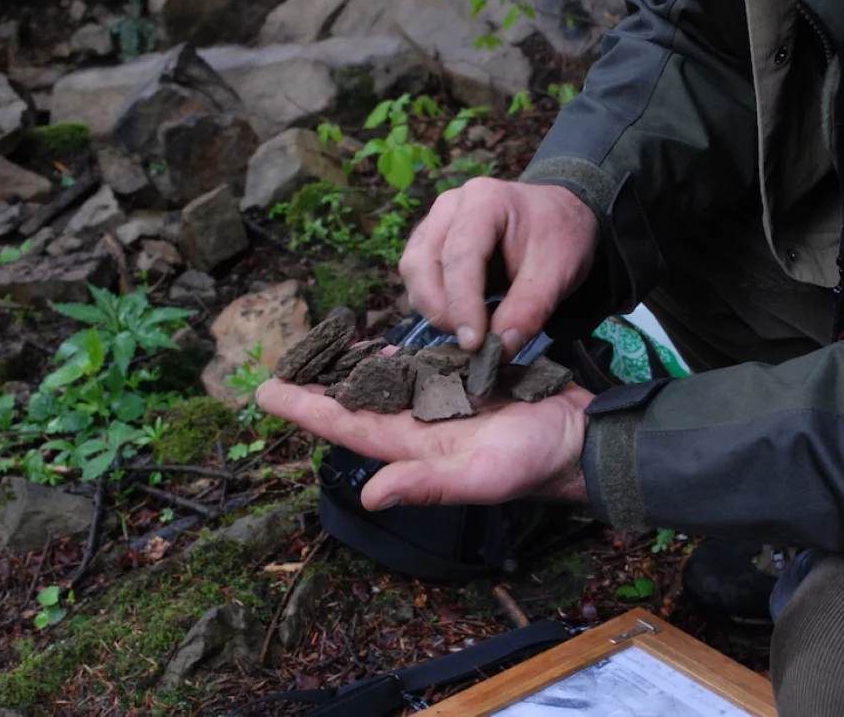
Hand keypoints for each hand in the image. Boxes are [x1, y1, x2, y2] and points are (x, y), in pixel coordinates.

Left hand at [255, 378, 594, 510]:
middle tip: (282, 363)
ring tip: (320, 350)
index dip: (306, 410)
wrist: (577, 436)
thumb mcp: (481, 477)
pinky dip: (394, 357)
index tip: (265, 392)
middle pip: (356, 401)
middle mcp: (418, 424)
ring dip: (350, 368)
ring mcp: (439, 404)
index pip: (347, 427)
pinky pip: (418, 368)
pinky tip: (377, 347)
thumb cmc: (533, 460)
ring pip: (383, 382)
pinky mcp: (462, 384)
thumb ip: (428, 485)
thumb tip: (370, 496)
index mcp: (413, 445)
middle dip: (318, 385)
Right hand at [399, 178, 597, 357]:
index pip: (460, 255)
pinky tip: (464, 317)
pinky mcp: (430, 242)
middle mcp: (450, 206)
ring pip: (413, 271)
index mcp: (485, 200)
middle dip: (441, 309)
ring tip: (471, 330)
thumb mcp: (559, 272)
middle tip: (471, 342)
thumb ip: (530, 309)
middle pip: (422, 262)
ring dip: (434, 308)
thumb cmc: (560, 237)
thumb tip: (500, 349)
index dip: (462, 303)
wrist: (560, 217)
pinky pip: (418, 276)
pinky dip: (435, 303)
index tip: (474, 343)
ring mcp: (435, 221)